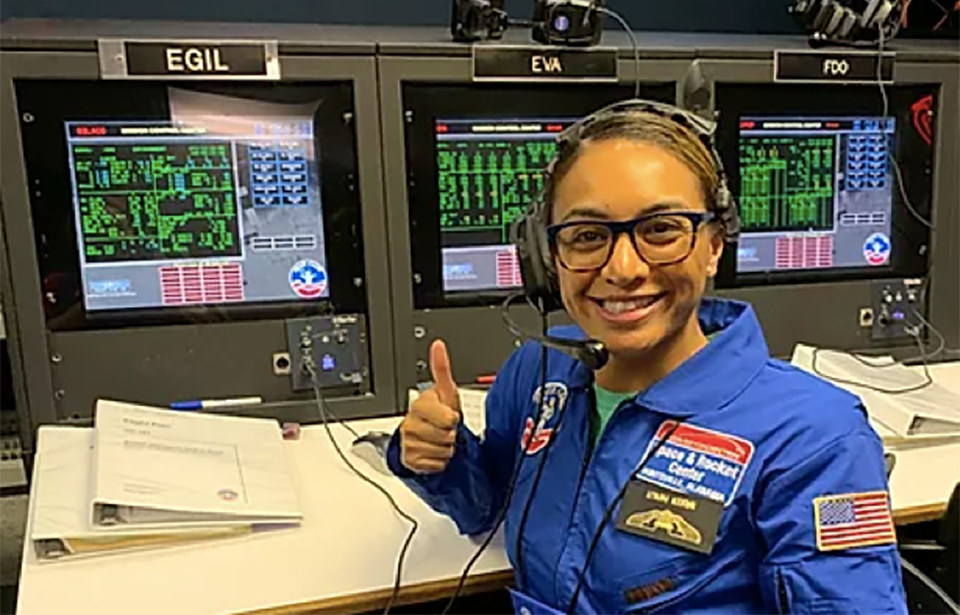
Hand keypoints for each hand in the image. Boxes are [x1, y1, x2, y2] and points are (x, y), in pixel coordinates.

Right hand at [399, 339, 461, 473]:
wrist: (427, 439)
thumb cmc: (440, 415)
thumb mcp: (446, 393)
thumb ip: (441, 369)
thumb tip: (438, 345)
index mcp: (420, 404)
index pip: (446, 417)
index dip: (452, 419)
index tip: (451, 416)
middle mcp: (410, 422)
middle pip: (444, 436)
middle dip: (450, 436)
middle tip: (446, 431)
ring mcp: (407, 442)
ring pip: (440, 451)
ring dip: (445, 450)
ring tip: (439, 441)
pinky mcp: (408, 460)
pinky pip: (433, 465)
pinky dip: (437, 462)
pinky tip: (432, 453)